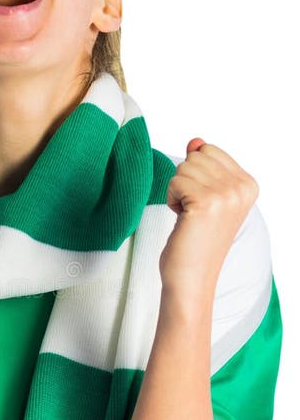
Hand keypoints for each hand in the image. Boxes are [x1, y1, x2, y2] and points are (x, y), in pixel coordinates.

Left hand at [160, 138, 258, 300]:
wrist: (191, 278)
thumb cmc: (196, 241)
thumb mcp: (205, 196)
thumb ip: (204, 166)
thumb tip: (195, 141)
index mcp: (249, 184)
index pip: (209, 150)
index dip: (197, 175)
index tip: (204, 204)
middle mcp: (242, 188)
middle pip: (195, 157)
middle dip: (185, 182)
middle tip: (194, 213)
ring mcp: (226, 195)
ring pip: (183, 168)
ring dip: (177, 192)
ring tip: (189, 218)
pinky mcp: (205, 203)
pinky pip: (174, 182)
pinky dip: (171, 200)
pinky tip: (183, 221)